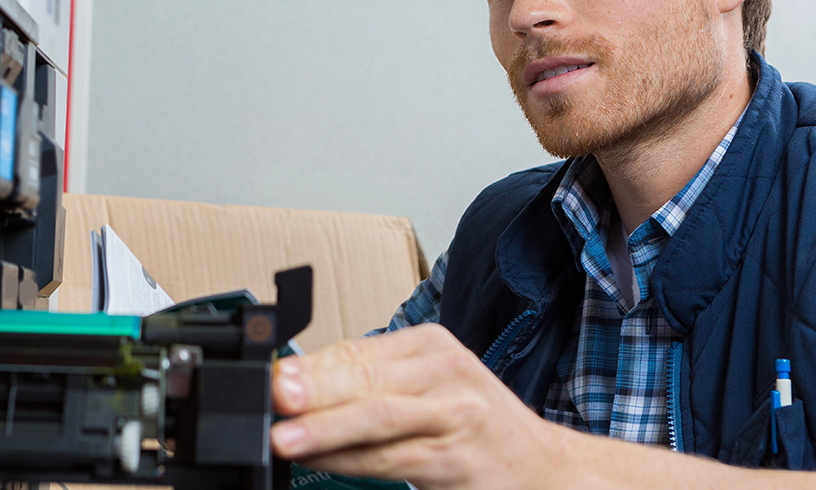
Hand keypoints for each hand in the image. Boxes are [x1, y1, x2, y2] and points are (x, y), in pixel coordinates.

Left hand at [269, 323, 565, 488]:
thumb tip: (302, 385)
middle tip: (273, 395)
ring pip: (377, 418)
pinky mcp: (455, 460)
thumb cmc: (479, 427)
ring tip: (286, 436)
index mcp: (433, 346)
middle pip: (366, 379)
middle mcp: (446, 373)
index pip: (359, 351)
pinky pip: (393, 460)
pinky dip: (352, 462)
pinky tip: (324, 462)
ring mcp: (455, 416)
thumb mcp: (434, 387)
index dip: (311, 367)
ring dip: (325, 429)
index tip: (270, 375)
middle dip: (313, 389)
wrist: (546, 469)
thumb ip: (377, 382)